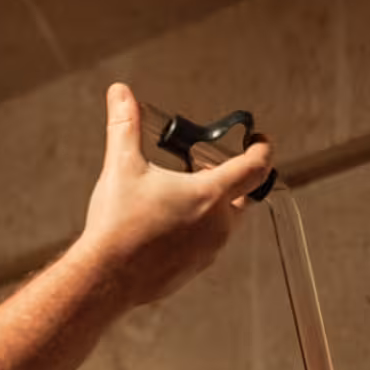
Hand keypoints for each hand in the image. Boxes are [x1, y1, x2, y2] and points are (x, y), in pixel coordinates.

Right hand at [77, 83, 275, 308]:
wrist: (106, 276)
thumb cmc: (118, 225)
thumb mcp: (122, 166)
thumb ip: (125, 125)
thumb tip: (120, 93)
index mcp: (209, 194)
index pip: (254, 167)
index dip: (262, 148)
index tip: (260, 139)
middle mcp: (218, 224)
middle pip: (244, 196)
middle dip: (233, 178)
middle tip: (206, 165)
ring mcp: (210, 250)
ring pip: (227, 221)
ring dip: (215, 204)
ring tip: (182, 193)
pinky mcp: (196, 268)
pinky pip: (208, 244)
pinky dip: (199, 229)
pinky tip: (170, 223)